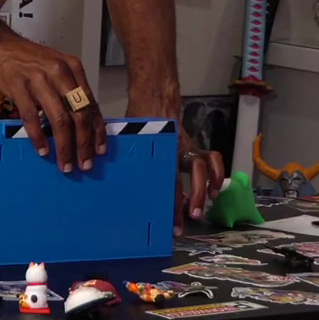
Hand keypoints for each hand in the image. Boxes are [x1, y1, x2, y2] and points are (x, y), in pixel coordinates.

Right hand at [0, 26, 104, 171]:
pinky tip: (42, 150)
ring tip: (65, 163)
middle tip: (85, 163)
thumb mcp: (56, 67)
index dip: (97, 130)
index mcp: (73, 68)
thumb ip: (69, 90)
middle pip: (79, 114)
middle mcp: (60, 73)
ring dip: (64, 146)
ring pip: (59, 120)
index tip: (99, 149)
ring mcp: (39, 80)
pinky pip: (32, 118)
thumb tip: (81, 122)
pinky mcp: (19, 88)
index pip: (91, 104)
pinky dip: (38, 137)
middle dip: (84, 143)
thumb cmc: (27, 58)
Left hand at [133, 87, 224, 232]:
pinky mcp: (195, 145)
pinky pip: (212, 159)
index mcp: (158, 150)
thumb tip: (102, 167)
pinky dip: (216, 175)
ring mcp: (188, 147)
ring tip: (199, 210)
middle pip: (184, 178)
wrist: (155, 96)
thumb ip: (123, 154)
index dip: (168, 204)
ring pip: (203, 169)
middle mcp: (176, 150)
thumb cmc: (137, 117)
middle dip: (185, 203)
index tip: (164, 222)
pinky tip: (214, 190)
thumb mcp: (127, 135)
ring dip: (203, 191)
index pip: (165, 181)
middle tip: (182, 223)